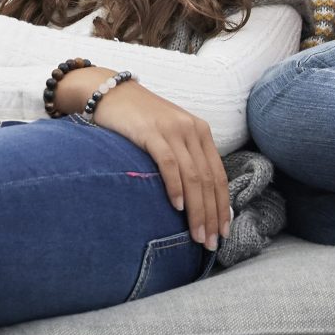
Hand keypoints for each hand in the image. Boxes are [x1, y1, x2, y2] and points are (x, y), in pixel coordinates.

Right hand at [92, 81, 230, 247]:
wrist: (111, 93)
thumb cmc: (139, 120)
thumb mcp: (170, 135)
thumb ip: (185, 158)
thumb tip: (197, 198)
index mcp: (201, 132)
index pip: (218, 175)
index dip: (222, 206)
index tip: (223, 231)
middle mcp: (191, 130)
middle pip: (208, 180)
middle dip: (212, 215)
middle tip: (211, 242)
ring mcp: (172, 130)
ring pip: (193, 176)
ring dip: (197, 209)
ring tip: (197, 234)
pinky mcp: (151, 132)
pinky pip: (169, 164)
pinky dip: (175, 187)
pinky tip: (177, 206)